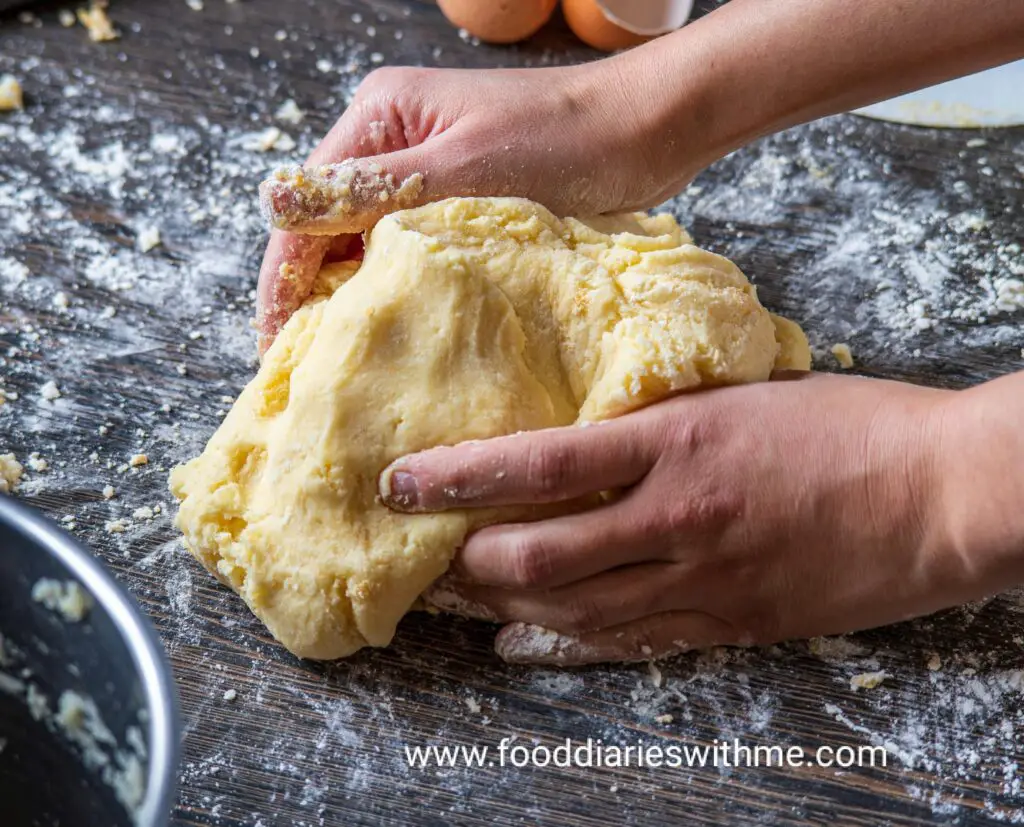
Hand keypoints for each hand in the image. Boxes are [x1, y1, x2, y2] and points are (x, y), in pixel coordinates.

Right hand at [256, 62, 704, 352]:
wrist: (645, 132)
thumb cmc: (563, 141)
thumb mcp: (459, 168)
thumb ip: (370, 190)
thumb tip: (273, 202)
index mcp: (379, 118)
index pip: (306, 208)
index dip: (284, 279)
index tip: (278, 344)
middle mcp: (392, 142)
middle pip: (329, 228)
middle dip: (315, 294)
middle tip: (308, 367)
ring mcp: (426, 173)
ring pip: (368, 244)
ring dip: (358, 297)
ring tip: (347, 363)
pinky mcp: (461, 202)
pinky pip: (412, 251)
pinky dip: (402, 289)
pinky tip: (400, 330)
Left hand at [379, 373, 999, 664]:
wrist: (940, 493)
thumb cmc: (848, 427)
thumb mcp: (739, 398)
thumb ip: (660, 424)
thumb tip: (589, 437)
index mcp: (677, 441)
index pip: (539, 463)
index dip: (459, 475)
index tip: (402, 482)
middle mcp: (677, 516)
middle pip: (539, 554)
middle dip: (468, 561)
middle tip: (427, 554)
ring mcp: (703, 579)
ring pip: (573, 609)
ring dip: (504, 607)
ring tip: (458, 599)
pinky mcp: (731, 623)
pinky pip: (630, 643)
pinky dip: (567, 643)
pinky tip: (524, 641)